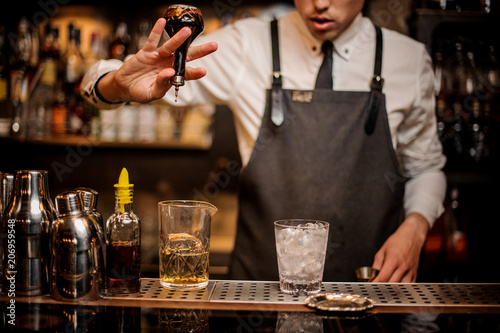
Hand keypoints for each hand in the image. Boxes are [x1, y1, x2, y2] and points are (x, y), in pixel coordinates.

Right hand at [98, 18, 217, 103]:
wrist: (125, 87)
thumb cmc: (142, 92)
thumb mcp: (152, 93)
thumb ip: (161, 84)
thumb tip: (169, 72)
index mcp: (172, 77)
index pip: (187, 73)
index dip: (195, 72)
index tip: (203, 70)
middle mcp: (168, 64)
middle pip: (186, 56)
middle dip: (200, 51)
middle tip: (214, 45)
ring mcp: (158, 57)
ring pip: (170, 46)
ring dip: (179, 39)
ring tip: (187, 31)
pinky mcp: (146, 52)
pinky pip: (152, 40)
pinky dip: (156, 31)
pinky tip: (162, 22)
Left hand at [371, 213, 429, 282]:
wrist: (411, 238)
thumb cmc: (396, 243)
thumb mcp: (381, 252)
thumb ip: (376, 267)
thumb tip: (371, 278)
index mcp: (393, 260)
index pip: (383, 278)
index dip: (375, 284)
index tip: (370, 286)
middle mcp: (403, 267)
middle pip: (391, 285)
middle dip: (382, 287)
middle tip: (376, 287)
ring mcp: (410, 272)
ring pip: (399, 288)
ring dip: (392, 289)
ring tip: (385, 286)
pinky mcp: (415, 275)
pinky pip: (407, 286)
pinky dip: (400, 288)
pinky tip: (395, 285)